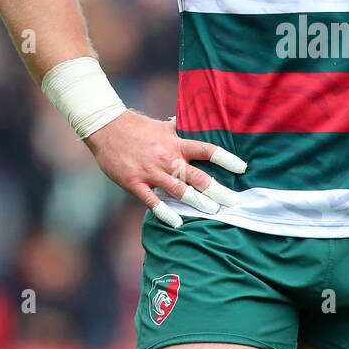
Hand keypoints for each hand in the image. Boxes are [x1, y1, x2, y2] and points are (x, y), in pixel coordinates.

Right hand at [85, 111, 245, 225]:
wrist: (106, 128)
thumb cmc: (137, 127)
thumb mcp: (163, 126)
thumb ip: (181, 131)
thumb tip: (199, 127)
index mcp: (176, 142)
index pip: (207, 150)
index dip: (226, 159)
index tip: (243, 168)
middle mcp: (167, 158)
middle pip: (198, 177)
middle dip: (218, 191)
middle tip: (234, 202)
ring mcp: (151, 172)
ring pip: (180, 191)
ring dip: (199, 203)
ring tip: (214, 212)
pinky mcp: (135, 183)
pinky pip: (152, 202)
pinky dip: (166, 213)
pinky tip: (179, 222)